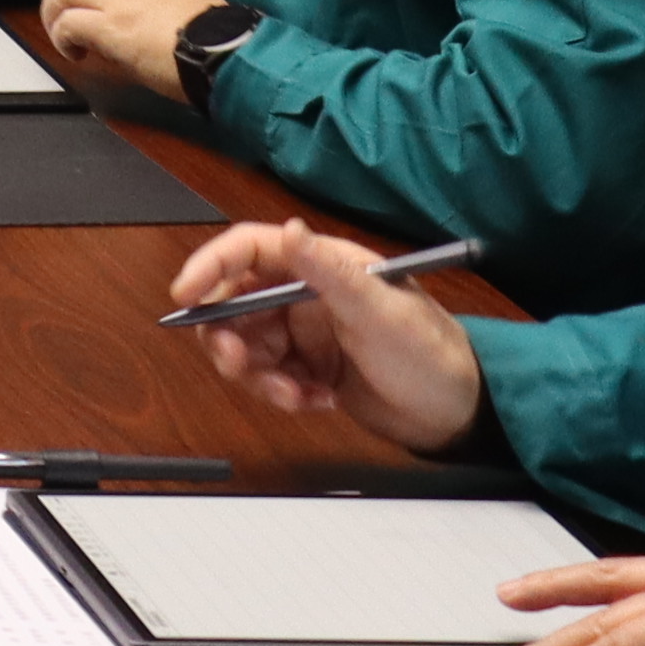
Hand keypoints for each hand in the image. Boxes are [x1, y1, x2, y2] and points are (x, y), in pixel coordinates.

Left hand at [33, 0, 226, 100]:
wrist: (225, 54)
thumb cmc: (216, 38)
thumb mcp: (185, 3)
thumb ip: (156, 1)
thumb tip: (134, 22)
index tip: (89, 7)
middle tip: (59, 14)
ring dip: (53, 11)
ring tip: (63, 36)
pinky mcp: (109, 27)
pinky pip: (67, 22)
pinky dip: (61, 38)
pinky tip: (76, 54)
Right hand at [166, 218, 491, 447]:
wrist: (458, 414)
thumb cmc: (429, 353)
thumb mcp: (380, 312)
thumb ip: (331, 273)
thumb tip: (290, 231)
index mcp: (322, 266)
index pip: (249, 249)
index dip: (210, 266)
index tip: (185, 296)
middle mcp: (306, 293)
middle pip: (234, 302)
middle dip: (228, 336)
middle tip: (238, 365)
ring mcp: (304, 332)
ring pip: (246, 345)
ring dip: (257, 374)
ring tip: (292, 394)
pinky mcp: (307, 367)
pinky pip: (268, 376)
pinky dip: (280, 392)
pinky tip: (317, 401)